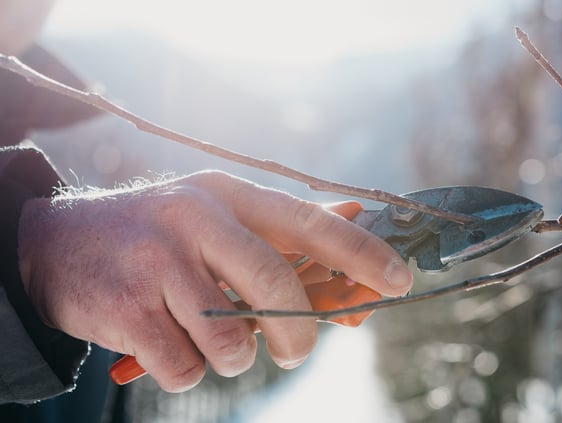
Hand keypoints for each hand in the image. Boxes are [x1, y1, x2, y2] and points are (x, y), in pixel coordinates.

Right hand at [17, 171, 412, 391]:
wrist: (58, 244)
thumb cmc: (159, 237)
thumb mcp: (217, 216)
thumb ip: (278, 237)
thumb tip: (352, 248)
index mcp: (229, 194)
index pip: (309, 222)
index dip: (361, 252)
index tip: (399, 280)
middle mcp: (195, 218)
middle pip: (275, 286)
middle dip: (299, 332)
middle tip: (298, 352)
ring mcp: (158, 262)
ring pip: (231, 340)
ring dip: (231, 356)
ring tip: (205, 336)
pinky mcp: (126, 308)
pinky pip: (187, 367)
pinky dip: (189, 371)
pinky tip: (167, 345)